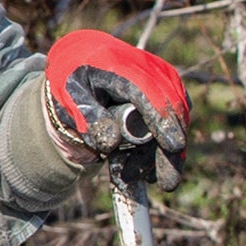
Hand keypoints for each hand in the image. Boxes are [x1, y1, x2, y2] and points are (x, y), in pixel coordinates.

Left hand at [44, 29, 190, 189]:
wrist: (82, 61)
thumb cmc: (73, 81)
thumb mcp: (70, 98)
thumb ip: (88, 118)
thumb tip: (112, 144)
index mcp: (122, 65)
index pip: (150, 93)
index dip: (164, 120)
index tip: (174, 146)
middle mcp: (150, 70)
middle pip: (172, 111)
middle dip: (170, 149)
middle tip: (166, 183)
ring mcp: (162, 81)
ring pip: (175, 121)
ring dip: (159, 154)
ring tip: (139, 178)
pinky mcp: (167, 94)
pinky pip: (171, 123)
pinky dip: (160, 148)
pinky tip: (146, 172)